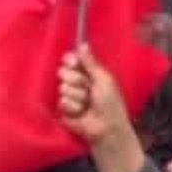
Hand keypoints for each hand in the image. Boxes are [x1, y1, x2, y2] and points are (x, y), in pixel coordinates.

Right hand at [59, 45, 146, 171]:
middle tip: (87, 88)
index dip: (70, 61)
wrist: (105, 127)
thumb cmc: (110, 103)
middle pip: (64, 72)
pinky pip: (62, 101)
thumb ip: (91, 63)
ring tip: (87, 104)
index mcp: (88, 73)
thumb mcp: (104, 79)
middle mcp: (77, 82)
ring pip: (63, 87)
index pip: (71, 60)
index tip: (73, 63)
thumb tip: (83, 44)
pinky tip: (80, 112)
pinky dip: (73, 106)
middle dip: (76, 80)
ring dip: (77, 96)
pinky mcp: (63, 109)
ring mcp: (69, 95)